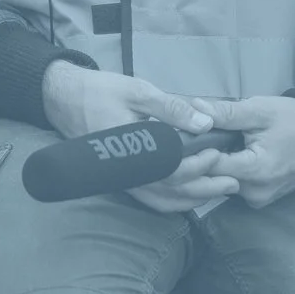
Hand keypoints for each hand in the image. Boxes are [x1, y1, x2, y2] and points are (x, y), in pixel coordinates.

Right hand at [41, 62, 237, 213]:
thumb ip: (171, 108)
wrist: (62, 98)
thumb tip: (205, 124)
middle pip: (172, 191)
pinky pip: (149, 199)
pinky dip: (172, 202)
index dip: (199, 166)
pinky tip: (188, 197)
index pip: (173, 170)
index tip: (218, 154)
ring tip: (217, 191)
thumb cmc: (99, 91)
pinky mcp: (121, 179)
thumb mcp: (137, 91)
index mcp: (133, 149)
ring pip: (162, 200)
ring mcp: (123, 179)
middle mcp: (128, 171)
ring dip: (192, 199)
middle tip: (232, 183)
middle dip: (205, 188)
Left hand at [201, 96, 294, 207]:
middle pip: (213, 178)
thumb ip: (226, 113)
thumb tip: (195, 109)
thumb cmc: (294, 120)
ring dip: (214, 165)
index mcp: (256, 172)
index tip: (184, 136)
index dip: (193, 151)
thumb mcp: (259, 110)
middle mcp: (256, 193)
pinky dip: (228, 171)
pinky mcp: (263, 198)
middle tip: (197, 136)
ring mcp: (260, 199)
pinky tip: (229, 153)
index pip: (208, 168)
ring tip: (214, 142)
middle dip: (201, 158)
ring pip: (222, 183)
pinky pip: (235, 185)